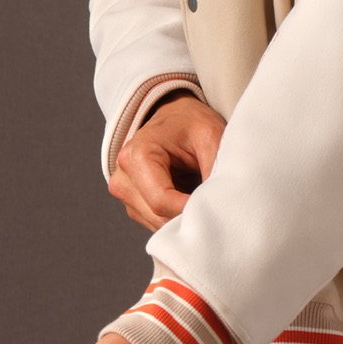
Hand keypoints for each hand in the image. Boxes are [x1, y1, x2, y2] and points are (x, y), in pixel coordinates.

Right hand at [106, 93, 226, 231]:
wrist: (174, 118)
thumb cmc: (190, 124)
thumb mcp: (211, 136)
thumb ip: (215, 169)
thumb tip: (219, 205)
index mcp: (136, 156)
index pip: (161, 201)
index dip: (191, 210)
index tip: (216, 208)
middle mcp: (123, 178)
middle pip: (159, 217)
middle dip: (189, 216)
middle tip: (215, 203)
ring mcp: (125, 194)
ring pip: (159, 225)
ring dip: (183, 218)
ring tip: (201, 195)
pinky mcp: (133, 206)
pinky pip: (158, 224)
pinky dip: (177, 218)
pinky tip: (189, 199)